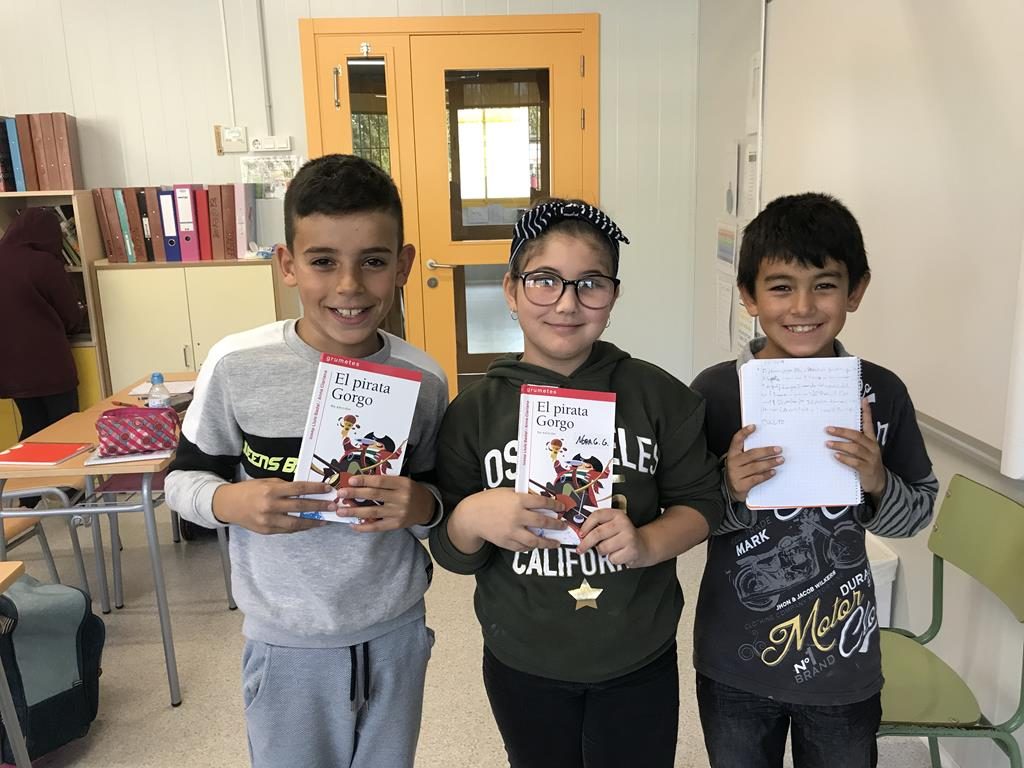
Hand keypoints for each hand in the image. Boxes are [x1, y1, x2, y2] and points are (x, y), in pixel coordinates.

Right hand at [212, 479, 332, 533]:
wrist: (228, 505)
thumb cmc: (249, 490)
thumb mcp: (266, 482)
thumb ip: (284, 486)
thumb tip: (306, 489)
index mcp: (271, 491)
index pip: (298, 489)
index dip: (315, 489)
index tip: (327, 489)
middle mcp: (270, 506)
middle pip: (300, 506)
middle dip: (319, 506)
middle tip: (333, 505)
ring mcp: (268, 521)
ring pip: (296, 522)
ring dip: (313, 521)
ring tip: (325, 519)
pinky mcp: (267, 531)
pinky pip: (287, 529)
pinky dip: (300, 527)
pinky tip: (309, 524)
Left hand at [343, 475, 435, 532]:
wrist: (427, 507)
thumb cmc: (411, 491)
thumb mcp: (402, 481)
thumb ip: (384, 482)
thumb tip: (359, 484)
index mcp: (402, 484)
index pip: (380, 481)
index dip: (364, 481)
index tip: (350, 480)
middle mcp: (401, 498)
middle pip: (374, 495)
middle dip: (355, 494)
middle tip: (340, 493)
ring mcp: (398, 513)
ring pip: (372, 512)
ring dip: (354, 511)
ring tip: (341, 511)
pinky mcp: (396, 525)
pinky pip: (377, 527)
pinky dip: (364, 527)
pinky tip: (353, 524)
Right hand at [452, 488, 566, 551]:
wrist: (472, 516)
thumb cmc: (490, 501)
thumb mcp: (507, 492)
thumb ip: (524, 496)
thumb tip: (541, 501)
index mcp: (518, 500)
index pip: (542, 502)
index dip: (555, 506)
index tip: (562, 508)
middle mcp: (516, 516)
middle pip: (542, 522)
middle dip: (556, 525)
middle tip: (563, 526)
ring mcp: (512, 531)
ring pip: (535, 540)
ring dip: (548, 543)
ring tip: (556, 543)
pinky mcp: (507, 542)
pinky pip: (523, 547)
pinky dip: (531, 547)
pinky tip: (536, 545)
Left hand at [577, 506, 650, 566]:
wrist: (643, 546)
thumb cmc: (622, 536)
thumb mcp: (612, 526)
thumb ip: (598, 526)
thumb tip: (580, 534)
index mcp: (616, 514)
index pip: (597, 515)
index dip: (586, 525)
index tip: (580, 534)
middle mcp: (623, 523)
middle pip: (597, 533)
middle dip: (586, 543)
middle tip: (580, 549)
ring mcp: (628, 537)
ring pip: (603, 548)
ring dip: (602, 552)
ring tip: (608, 549)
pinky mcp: (632, 550)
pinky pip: (612, 558)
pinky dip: (612, 559)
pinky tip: (618, 554)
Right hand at [725, 425, 782, 502]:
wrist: (731, 489)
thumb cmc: (739, 471)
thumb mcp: (739, 460)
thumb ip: (749, 453)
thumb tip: (767, 446)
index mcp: (732, 454)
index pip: (736, 440)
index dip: (744, 433)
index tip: (753, 427)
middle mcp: (733, 463)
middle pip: (751, 454)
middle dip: (767, 451)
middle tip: (779, 449)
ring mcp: (736, 474)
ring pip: (755, 467)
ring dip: (770, 463)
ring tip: (780, 460)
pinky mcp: (741, 485)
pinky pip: (756, 479)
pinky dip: (766, 475)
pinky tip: (773, 472)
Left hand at [827, 398, 885, 496]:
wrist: (878, 482)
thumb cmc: (866, 463)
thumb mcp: (862, 450)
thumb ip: (853, 441)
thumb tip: (834, 431)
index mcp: (871, 440)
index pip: (868, 424)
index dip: (867, 412)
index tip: (862, 400)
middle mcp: (872, 447)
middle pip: (857, 436)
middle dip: (842, 431)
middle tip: (828, 429)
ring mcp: (871, 458)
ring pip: (855, 449)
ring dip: (840, 445)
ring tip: (827, 443)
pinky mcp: (867, 469)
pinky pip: (855, 462)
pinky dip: (845, 459)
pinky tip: (836, 456)